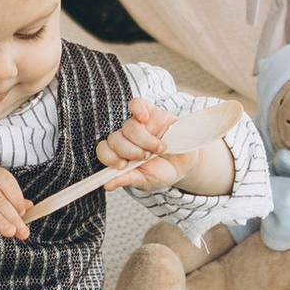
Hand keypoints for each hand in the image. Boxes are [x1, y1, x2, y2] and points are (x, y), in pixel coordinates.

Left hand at [95, 104, 231, 194]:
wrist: (185, 163)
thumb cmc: (162, 172)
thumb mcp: (145, 180)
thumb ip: (126, 180)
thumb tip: (106, 185)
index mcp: (119, 155)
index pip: (104, 151)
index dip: (110, 157)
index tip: (124, 166)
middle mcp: (125, 139)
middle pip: (115, 139)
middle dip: (130, 151)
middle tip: (146, 157)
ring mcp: (137, 124)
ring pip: (128, 126)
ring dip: (144, 140)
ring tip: (159, 149)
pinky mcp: (149, 112)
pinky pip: (136, 104)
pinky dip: (137, 109)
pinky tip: (144, 118)